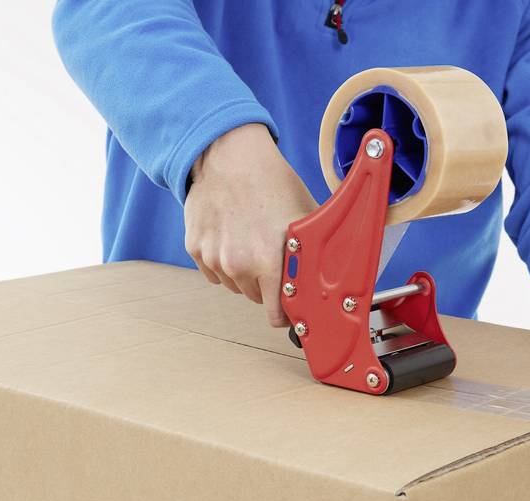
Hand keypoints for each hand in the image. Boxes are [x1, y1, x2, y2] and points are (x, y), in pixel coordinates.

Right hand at [185, 123, 317, 326]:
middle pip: (256, 298)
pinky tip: (230, 235)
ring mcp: (214, 258)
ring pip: (234, 285)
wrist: (229, 155)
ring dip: (243, 272)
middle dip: (266, 285)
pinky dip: (221, 261)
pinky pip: (212, 271)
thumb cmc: (270, 181)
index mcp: (270, 261)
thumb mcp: (305, 215)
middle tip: (271, 255)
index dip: (285, 312)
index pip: (275, 316)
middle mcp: (239, 265)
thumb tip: (334, 275)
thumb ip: (315, 252)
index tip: (289, 305)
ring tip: (249, 239)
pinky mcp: (195, 249)